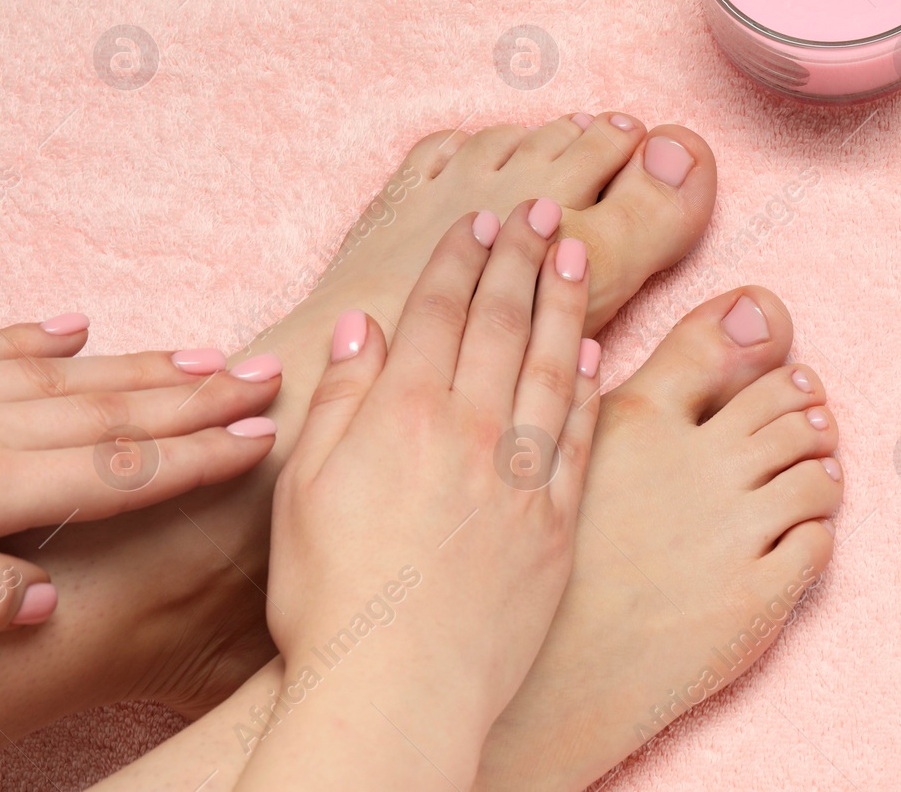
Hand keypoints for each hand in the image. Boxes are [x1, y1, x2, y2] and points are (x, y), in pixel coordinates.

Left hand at [0, 313, 282, 632]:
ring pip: (64, 376)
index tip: (263, 438)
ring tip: (206, 356)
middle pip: (112, 412)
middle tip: (265, 375)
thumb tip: (49, 602)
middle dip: (199, 398)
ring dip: (142, 368)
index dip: (199, 457)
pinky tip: (77, 328)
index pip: (118, 473)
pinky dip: (36, 337)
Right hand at [238, 203, 598, 790]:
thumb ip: (342, 400)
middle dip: (520, 257)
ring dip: (564, 302)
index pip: (441, 311)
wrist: (400, 689)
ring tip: (572, 253)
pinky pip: (579, 434)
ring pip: (551, 364)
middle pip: (503, 322)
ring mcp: (523, 475)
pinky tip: (594, 353)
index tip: (480, 219)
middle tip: (539, 211)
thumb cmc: (333, 599)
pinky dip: (587, 386)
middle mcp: (473, 431)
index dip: (462, 257)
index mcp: (405, 415)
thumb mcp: (305, 490)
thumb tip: (366, 328)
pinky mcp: (558, 521)